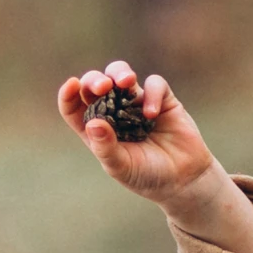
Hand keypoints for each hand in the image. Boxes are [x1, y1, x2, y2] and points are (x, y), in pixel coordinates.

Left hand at [58, 59, 252, 252]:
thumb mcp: (121, 167)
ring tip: (125, 82)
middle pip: (96, 84)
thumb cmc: (147, 176)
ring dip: (120, 73)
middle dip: (96, 80)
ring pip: (121, 74)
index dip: (69, 94)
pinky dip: (151, 93)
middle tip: (103, 87)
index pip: (74, 107)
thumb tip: (92, 123)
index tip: (72, 85)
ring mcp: (136, 103)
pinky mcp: (162, 100)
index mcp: (97, 129)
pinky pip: (154, 84)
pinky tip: (151, 114)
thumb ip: (106, 147)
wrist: (184, 180)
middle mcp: (113, 112)